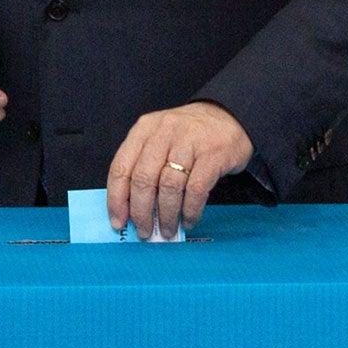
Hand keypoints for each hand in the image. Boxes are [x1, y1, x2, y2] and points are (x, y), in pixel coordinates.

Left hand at [108, 102, 253, 240]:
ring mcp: (190, 141)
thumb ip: (144, 166)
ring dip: (166, 215)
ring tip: (167, 229)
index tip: (119, 221)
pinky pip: (196, 190)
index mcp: (144, 129)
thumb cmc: (191, 134)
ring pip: (169, 187)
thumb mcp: (160, 138)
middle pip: (144, 180)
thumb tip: (132, 209)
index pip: (121, 168)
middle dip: (141, 212)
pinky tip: (188, 219)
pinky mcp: (213, 154)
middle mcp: (164, 132)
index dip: (117, 199)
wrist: (230, 116)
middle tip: (144, 231)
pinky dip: (190, 210)